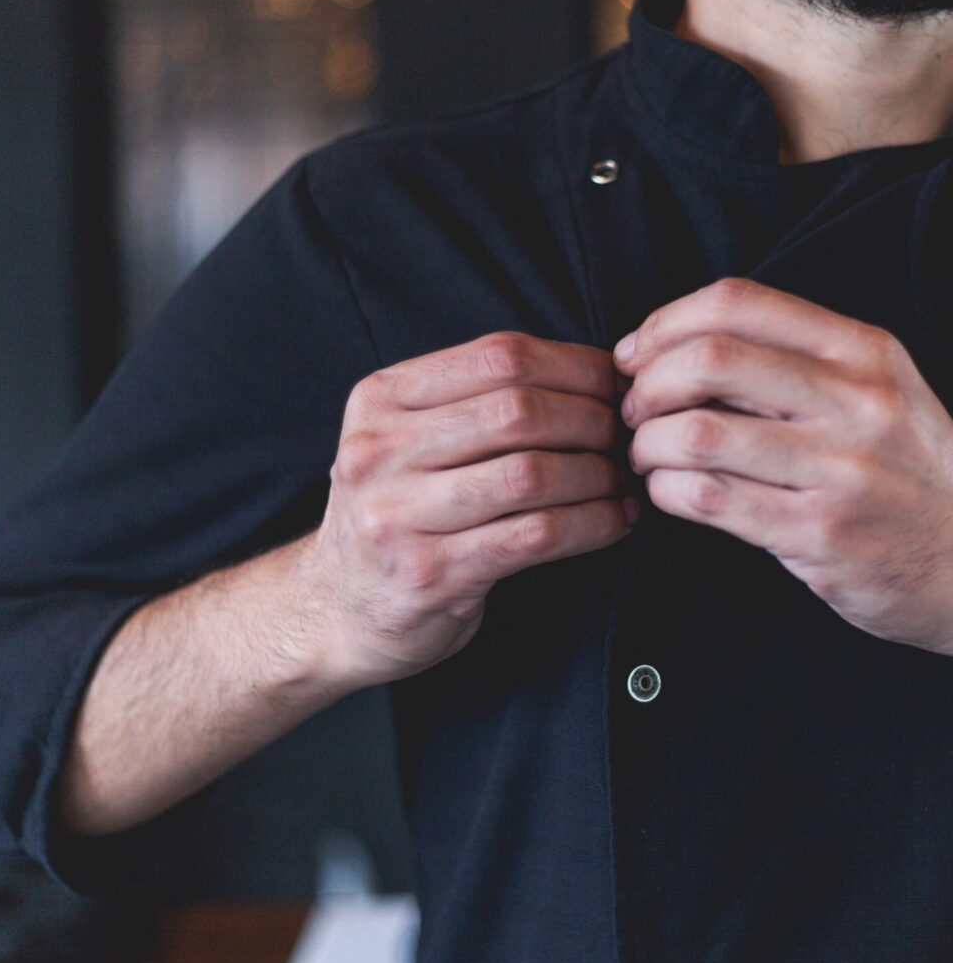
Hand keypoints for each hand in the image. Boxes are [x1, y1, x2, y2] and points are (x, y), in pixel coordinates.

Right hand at [307, 330, 637, 688]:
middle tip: (625, 437)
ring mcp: (398, 515)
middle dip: (592, 421)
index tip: (614, 385)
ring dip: (598, 475)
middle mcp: (379, 451)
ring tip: (623, 480)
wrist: (337, 607)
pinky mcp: (430, 573)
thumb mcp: (404, 440)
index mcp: (379, 400)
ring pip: (531, 474)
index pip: (498, 355)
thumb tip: (594, 374)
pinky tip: (616, 520)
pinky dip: (592, 524)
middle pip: (517, 411)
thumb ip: (473, 402)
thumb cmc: (395, 513)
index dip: (574, 365)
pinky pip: (535, 537)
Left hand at [612, 277, 952, 654]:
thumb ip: (791, 360)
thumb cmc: (900, 471)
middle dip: (646, 385)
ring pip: (697, 433)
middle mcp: (856, 402)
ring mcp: (841, 471)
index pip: (737, 302)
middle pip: (709, 360)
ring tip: (648, 456)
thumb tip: (670, 346)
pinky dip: (665, 490)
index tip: (636, 355)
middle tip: (635, 412)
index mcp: (862, 351)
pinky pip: (708, 498)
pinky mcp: (819, 535)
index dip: (664, 323)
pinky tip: (669, 491)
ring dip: (647, 445)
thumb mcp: (874, 391)